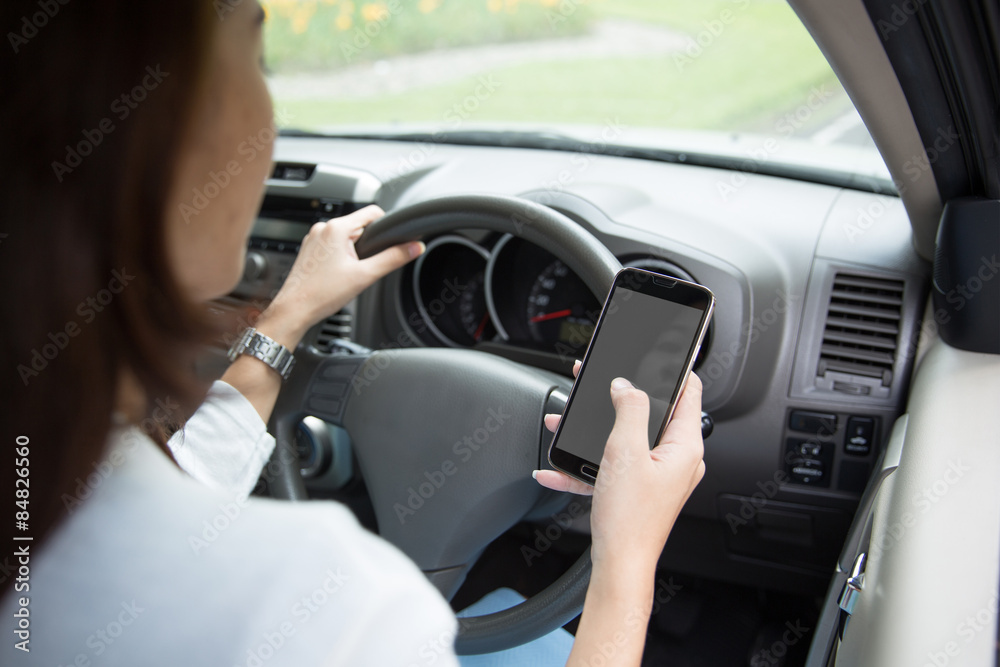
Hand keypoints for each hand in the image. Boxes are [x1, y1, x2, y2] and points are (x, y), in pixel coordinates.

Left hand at [258, 205, 423, 345]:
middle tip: (363, 268)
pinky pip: (332, 246)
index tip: (391, 241)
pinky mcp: (309, 250)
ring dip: (354, 252)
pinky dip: (340, 257)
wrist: (295, 309)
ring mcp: (313, 238)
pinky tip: (337, 275)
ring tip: (348, 274)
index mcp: (336, 228)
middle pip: (359, 226)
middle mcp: (322, 228)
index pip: (372, 212)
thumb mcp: (365, 276)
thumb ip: (393, 259)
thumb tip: (414, 247)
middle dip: (368, 245)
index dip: (387, 225)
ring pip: (345, 237)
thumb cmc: (322, 294)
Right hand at [535, 362, 705, 570]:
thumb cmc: (629, 519)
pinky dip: (587, 464)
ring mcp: (658, 476)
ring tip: (565, 422)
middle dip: (618, 397)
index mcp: (684, 446)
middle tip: (599, 381)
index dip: (674, 369)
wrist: (619, 566)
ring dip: (595, 430)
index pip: (689, 392)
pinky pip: (612, 465)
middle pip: (652, 412)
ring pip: (626, 438)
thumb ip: (629, 410)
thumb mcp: (625, 452)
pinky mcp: (639, 490)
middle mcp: (677, 460)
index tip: (659, 353)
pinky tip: (558, 469)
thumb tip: (626, 386)